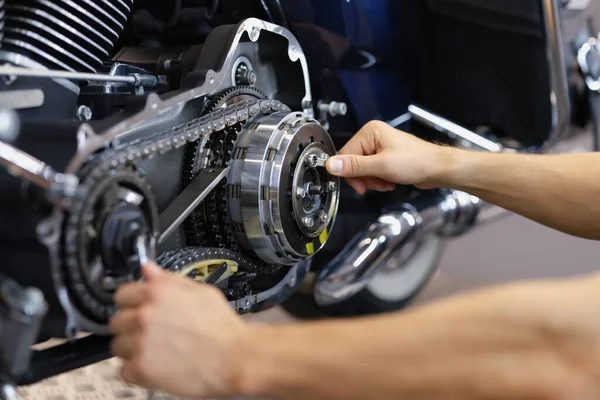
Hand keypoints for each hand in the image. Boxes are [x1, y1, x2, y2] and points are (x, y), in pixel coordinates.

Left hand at [109, 262, 247, 397]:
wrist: (235, 357)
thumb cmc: (222, 326)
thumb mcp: (200, 291)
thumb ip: (169, 280)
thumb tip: (147, 268)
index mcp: (157, 292)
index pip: (121, 294)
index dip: (132, 303)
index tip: (139, 310)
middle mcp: (144, 315)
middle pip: (116, 321)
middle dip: (131, 327)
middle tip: (151, 334)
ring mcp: (140, 343)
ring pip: (117, 347)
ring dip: (132, 350)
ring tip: (156, 352)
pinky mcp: (141, 369)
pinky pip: (124, 371)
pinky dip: (137, 371)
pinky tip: (157, 366)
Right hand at [326, 120, 452, 193]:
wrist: (437, 169)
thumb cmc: (418, 161)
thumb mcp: (381, 166)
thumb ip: (355, 166)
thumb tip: (332, 165)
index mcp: (370, 132)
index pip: (345, 154)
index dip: (349, 172)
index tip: (358, 184)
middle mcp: (373, 137)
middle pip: (353, 163)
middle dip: (364, 178)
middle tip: (375, 183)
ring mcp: (379, 147)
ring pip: (362, 170)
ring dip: (372, 181)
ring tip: (386, 182)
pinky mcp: (385, 157)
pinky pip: (372, 172)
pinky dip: (378, 180)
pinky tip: (389, 182)